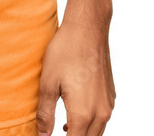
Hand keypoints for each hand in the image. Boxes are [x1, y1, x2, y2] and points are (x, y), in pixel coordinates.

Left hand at [36, 19, 115, 134]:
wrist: (87, 29)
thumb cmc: (65, 52)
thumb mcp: (48, 82)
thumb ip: (45, 113)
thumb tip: (42, 135)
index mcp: (84, 113)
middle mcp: (101, 113)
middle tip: (56, 132)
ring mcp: (108, 104)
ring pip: (97, 132)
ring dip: (82, 134)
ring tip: (64, 129)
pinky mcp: (110, 95)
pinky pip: (102, 119)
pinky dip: (90, 123)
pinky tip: (75, 114)